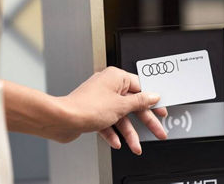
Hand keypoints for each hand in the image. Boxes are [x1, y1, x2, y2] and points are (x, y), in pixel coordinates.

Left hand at [4, 67, 166, 154]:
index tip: (161, 110)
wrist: (62, 120)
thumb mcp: (121, 106)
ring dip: (128, 133)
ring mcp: (101, 100)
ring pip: (121, 116)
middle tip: (157, 131)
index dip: (153, 100)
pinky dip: (113, 132)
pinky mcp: (94, 112)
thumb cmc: (86, 107)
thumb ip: (140, 102)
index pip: (141, 87)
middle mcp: (108, 87)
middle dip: (145, 121)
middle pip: (133, 105)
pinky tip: (116, 141)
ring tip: (136, 146)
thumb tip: (153, 97)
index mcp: (116, 78)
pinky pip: (108, 122)